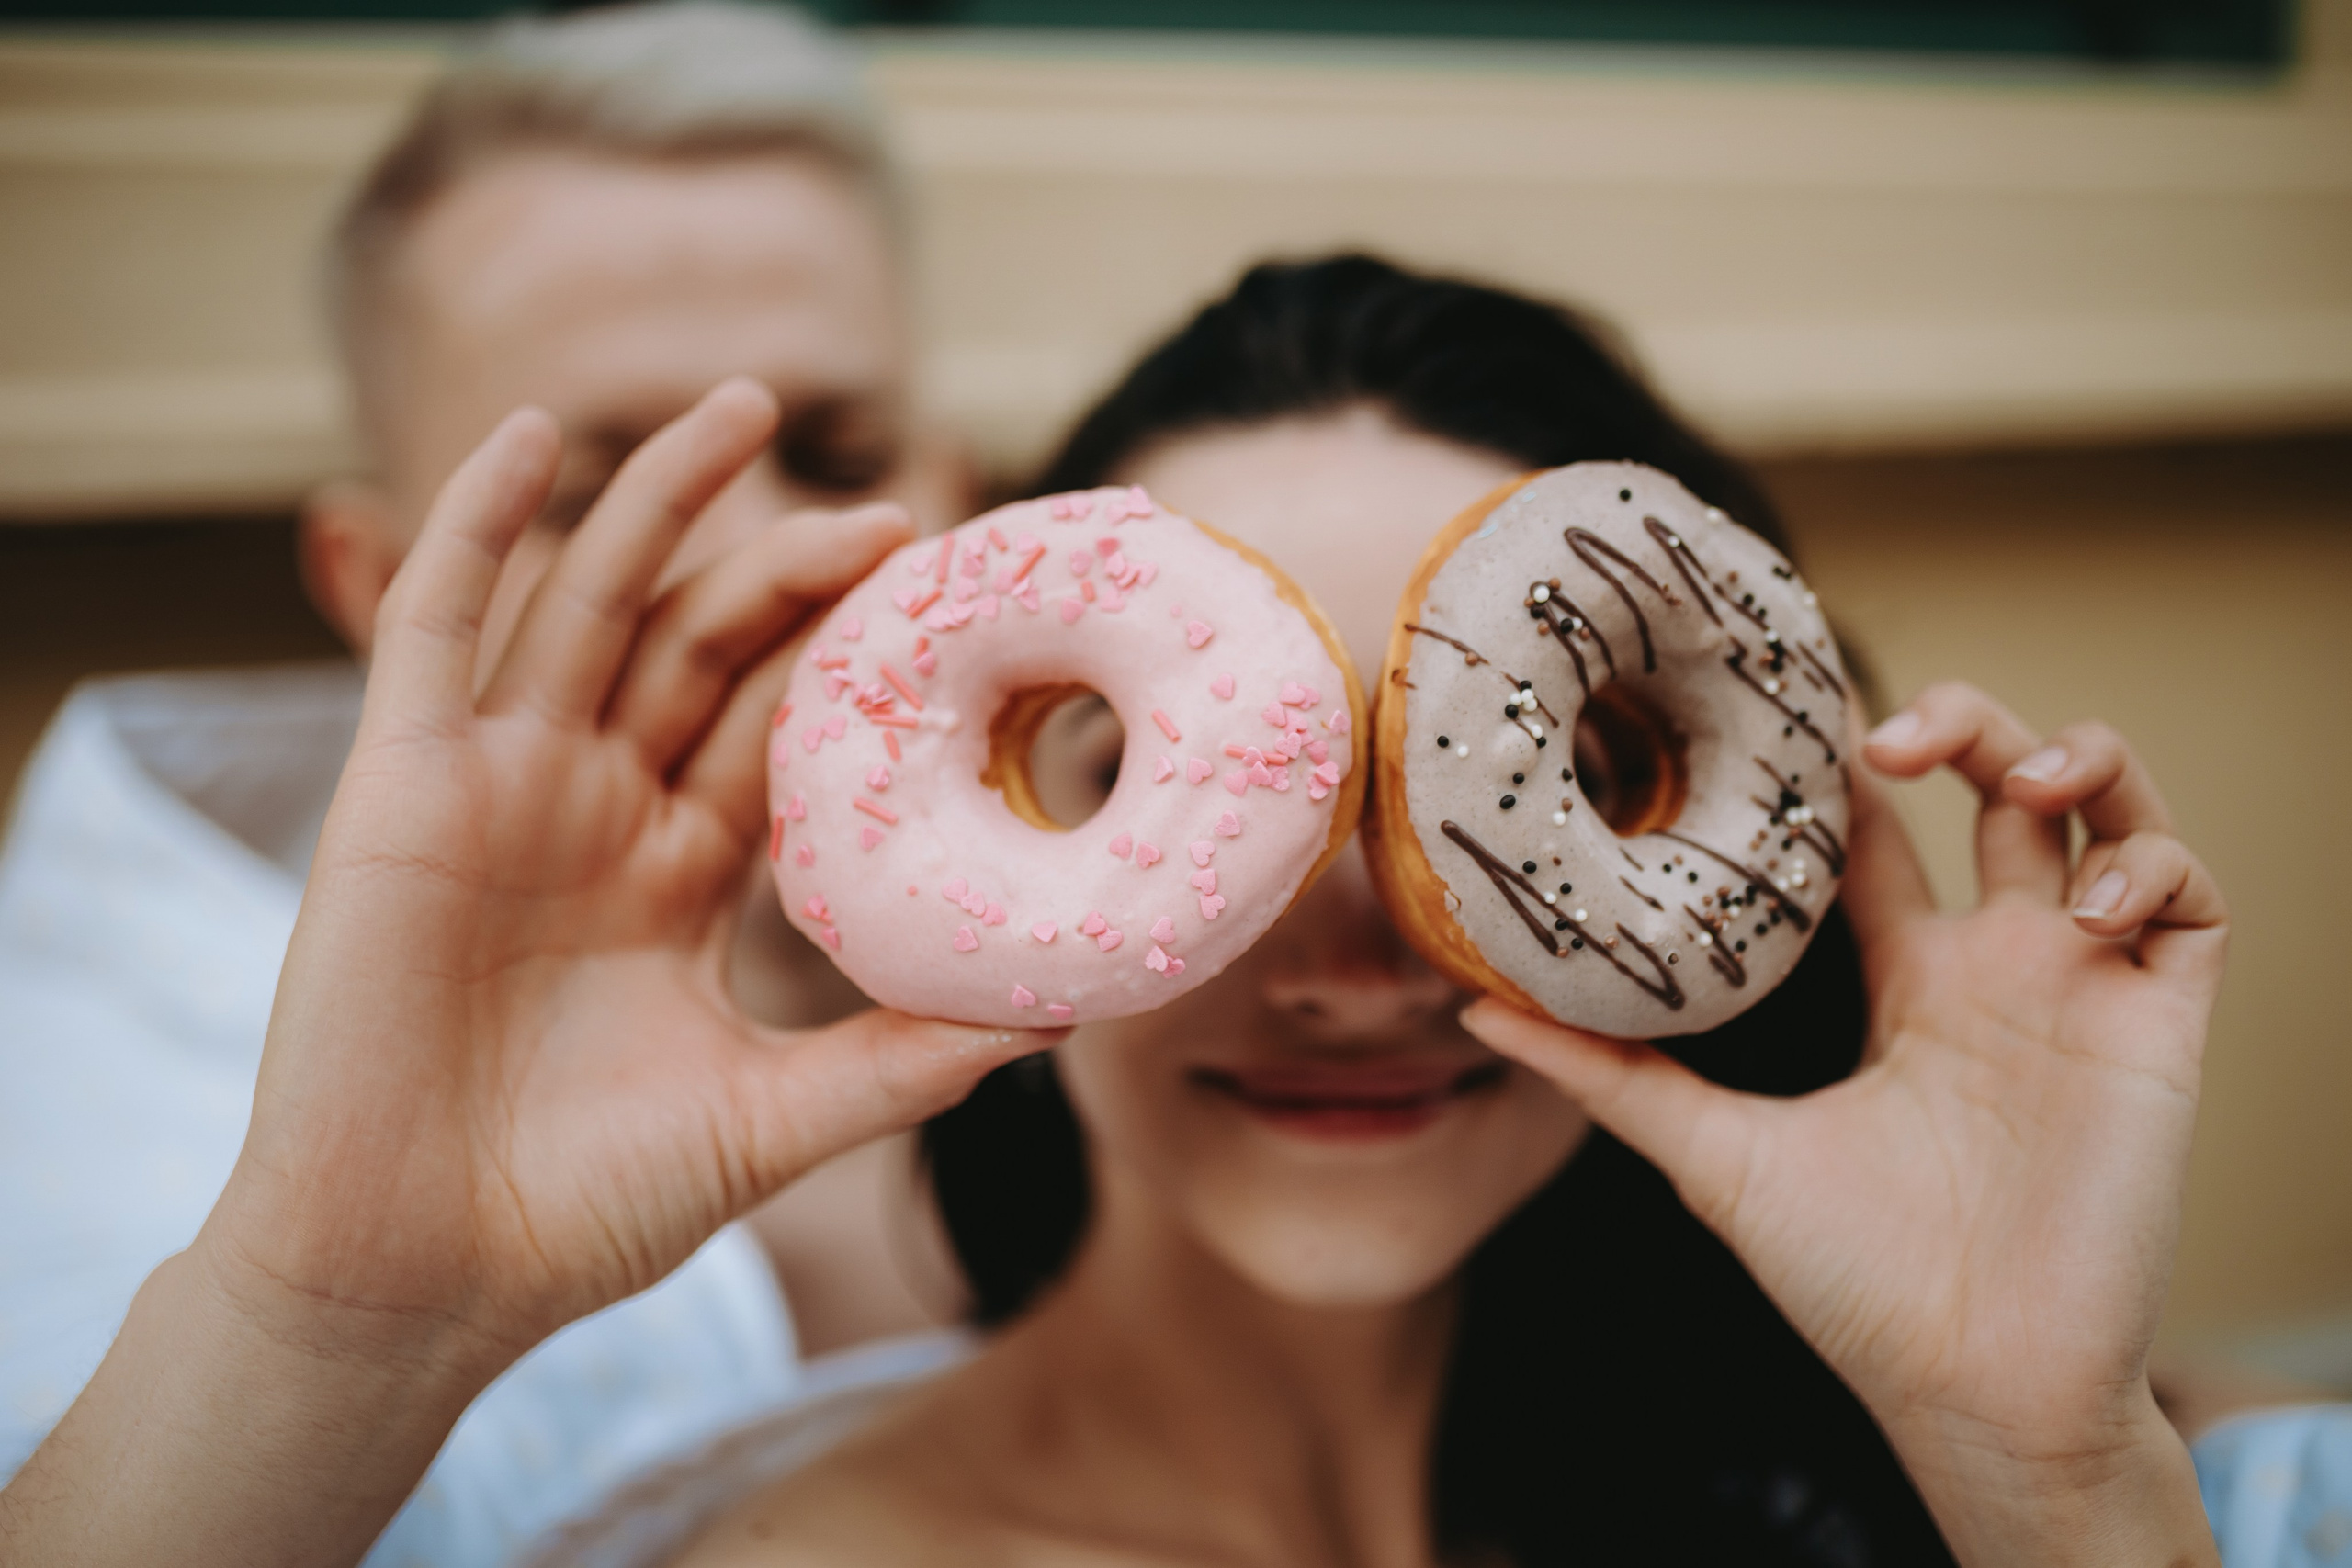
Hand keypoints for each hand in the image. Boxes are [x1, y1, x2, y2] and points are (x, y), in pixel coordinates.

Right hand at [211, 380, 1053, 1361]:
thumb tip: (1060, 1014)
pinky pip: (431, 625)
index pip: (777, 726)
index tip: (951, 598)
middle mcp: (593, 811)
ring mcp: (497, 788)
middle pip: (700, 647)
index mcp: (676, 874)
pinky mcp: (399, 785)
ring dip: (654, 499)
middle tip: (897, 513)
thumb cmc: (582, 1210)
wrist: (416, 1276)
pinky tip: (536, 439)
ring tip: (740, 405)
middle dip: (788, 568)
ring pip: (584, 604)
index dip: (852, 658)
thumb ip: (900, 1060)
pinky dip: (476, 526)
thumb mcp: (770, 1120)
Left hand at [1463, 682, 2227, 1565]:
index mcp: (1907, 979)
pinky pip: (2194, 904)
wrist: (1967, 1391)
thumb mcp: (1712, 1154)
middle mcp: (1997, 964)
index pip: (1880, 830)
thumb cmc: (1851, 1284)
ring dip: (2079, 759)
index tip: (1789, 694)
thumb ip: (1606, 1075)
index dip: (1846, 758)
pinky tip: (2084, 904)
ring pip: (2111, 812)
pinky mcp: (2159, 1029)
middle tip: (1888, 735)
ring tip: (2020, 775)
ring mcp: (2083, 987)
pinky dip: (2151, 866)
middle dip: (1966, 723)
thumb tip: (1474, 1006)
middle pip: (2001, 785)